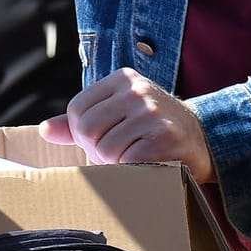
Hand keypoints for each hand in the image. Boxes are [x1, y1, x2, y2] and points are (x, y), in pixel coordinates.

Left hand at [38, 67, 215, 181]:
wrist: (205, 140)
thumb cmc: (153, 128)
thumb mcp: (118, 112)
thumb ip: (81, 120)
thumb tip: (45, 131)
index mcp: (122, 79)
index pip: (77, 110)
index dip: (82, 134)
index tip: (102, 140)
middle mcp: (137, 91)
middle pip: (87, 130)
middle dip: (97, 151)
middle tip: (117, 154)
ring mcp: (152, 112)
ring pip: (105, 150)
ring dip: (115, 164)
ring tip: (134, 158)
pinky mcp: (165, 137)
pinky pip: (128, 162)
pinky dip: (132, 171)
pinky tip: (147, 164)